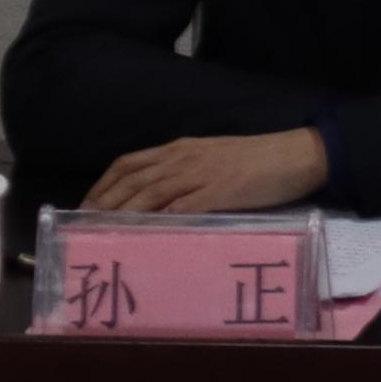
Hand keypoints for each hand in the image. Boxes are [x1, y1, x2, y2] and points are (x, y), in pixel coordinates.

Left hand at [86, 130, 328, 214]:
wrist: (297, 154)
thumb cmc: (257, 160)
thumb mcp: (213, 161)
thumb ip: (185, 176)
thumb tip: (157, 201)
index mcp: (181, 149)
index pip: (130, 163)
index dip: (103, 184)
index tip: (85, 206)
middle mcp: (184, 158)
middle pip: (133, 179)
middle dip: (104, 203)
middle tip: (83, 226)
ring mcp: (202, 174)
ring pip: (152, 192)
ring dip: (124, 213)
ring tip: (103, 232)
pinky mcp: (222, 191)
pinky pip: (186, 205)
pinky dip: (163, 218)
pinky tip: (149, 232)